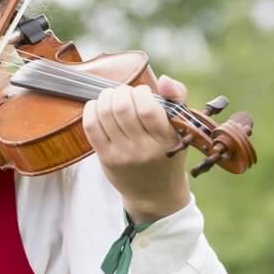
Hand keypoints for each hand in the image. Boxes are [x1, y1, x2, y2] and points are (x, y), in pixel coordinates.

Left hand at [82, 75, 191, 222]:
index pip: (148, 109)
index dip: (141, 92)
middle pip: (122, 108)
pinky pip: (91, 127)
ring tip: (112, 96)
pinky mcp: (105, 158)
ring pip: (104, 114)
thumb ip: (177, 99)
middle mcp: (143, 148)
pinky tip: (98, 105)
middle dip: (120, 92)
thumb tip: (164, 79)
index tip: (143, 92)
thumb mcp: (181, 128)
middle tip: (124, 92)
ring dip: (105, 97)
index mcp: (166, 139)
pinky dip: (91, 109)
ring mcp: (122, 154)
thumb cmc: (168, 153)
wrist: (155, 193)